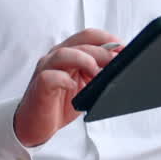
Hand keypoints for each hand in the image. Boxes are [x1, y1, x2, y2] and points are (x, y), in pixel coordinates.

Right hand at [13, 28, 120, 147]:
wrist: (35, 124)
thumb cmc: (59, 103)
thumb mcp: (85, 86)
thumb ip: (97, 74)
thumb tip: (119, 69)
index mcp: (69, 53)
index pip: (89, 36)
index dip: (108, 40)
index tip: (125, 49)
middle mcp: (56, 57)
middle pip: (81, 42)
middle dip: (102, 51)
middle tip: (116, 62)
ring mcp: (46, 69)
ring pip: (64, 54)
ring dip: (84, 60)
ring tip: (97, 73)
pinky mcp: (40, 85)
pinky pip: (50, 77)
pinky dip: (64, 80)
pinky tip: (73, 87)